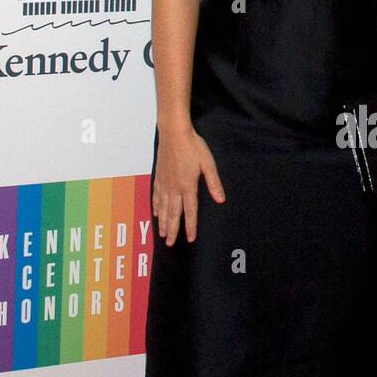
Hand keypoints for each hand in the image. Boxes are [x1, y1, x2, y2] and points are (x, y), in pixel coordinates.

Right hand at [153, 122, 224, 243]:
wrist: (173, 132)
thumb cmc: (192, 146)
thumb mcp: (208, 164)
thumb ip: (214, 183)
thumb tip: (220, 200)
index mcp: (187, 186)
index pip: (190, 211)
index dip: (190, 226)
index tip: (190, 239)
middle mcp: (174, 188)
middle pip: (173, 214)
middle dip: (172, 230)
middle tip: (170, 244)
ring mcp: (164, 183)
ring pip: (162, 207)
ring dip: (163, 222)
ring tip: (162, 234)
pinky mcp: (159, 176)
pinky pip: (156, 196)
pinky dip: (156, 207)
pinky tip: (155, 213)